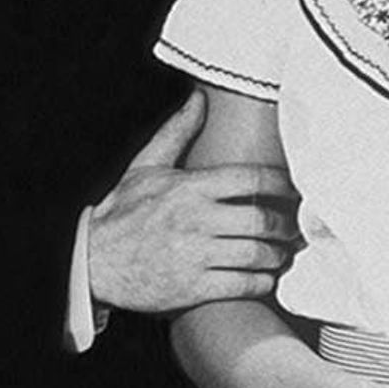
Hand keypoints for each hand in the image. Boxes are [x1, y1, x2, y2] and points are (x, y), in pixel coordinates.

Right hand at [88, 89, 299, 312]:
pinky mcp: (192, 287)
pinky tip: (266, 277)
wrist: (92, 262)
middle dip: (287, 226)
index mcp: (190, 187)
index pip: (252, 179)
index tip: (296, 192)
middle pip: (262, 219)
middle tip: (296, 228)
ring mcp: (195, 255)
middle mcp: (196, 220)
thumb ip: (177, 132)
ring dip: (278, 255)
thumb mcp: (146, 167)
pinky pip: (241, 285)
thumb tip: (198, 100)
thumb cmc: (122, 214)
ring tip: (283, 253)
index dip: (283, 186)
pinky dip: (262, 282)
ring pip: (256, 254)